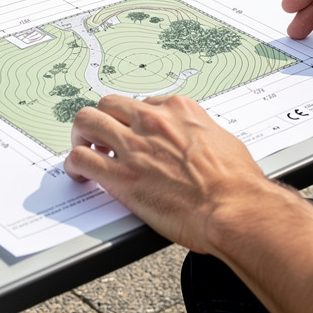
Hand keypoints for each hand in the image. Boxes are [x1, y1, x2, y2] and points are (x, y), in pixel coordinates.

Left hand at [64, 94, 274, 253]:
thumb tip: (197, 142)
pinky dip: (75, 164)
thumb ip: (200, 134)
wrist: (234, 209)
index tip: (132, 133)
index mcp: (178, 110)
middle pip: (108, 105)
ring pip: (87, 122)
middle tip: (101, 137)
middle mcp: (152, 121)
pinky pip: (82, 159)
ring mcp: (134, 146)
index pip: (141, 104)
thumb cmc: (237, 182)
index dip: (132, 121)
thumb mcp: (223, 140)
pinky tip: (81, 174)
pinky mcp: (121, 176)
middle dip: (102, 120)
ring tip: (84, 149)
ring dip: (81, 135)